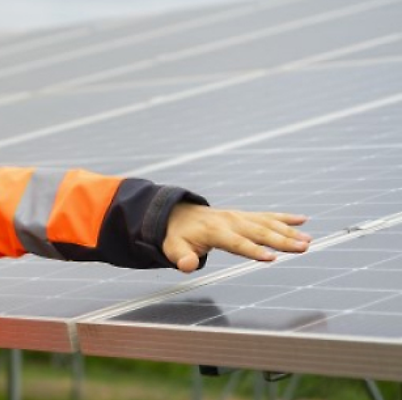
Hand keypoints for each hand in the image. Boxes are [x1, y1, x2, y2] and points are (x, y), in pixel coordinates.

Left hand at [164, 203, 310, 272]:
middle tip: (303, 248)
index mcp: (214, 231)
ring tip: (308, 240)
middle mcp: (230, 221)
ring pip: (267, 223)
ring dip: (289, 231)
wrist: (177, 214)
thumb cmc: (177, 236)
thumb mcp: (172, 248)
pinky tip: (303, 220)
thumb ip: (181, 258)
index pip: (237, 242)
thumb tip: (187, 265)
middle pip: (259, 232)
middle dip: (281, 240)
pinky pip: (267, 216)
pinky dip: (285, 217)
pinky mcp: (245, 215)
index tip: (271, 258)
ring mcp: (239, 216)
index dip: (253, 250)